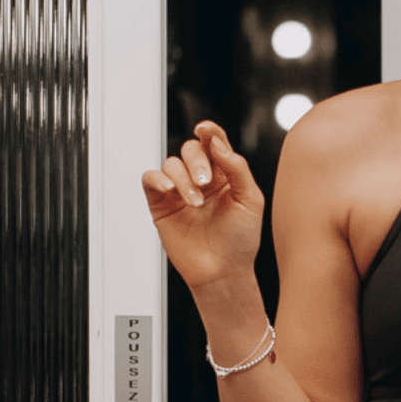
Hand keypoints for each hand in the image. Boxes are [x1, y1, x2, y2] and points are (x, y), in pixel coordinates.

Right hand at [139, 120, 265, 290]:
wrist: (222, 271)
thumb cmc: (240, 240)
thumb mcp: (250, 200)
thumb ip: (237, 168)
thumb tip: (217, 142)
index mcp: (224, 173)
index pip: (213, 142)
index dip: (208, 131)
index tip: (204, 130)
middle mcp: (201, 178)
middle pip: (190, 149)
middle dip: (196, 162)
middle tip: (205, 183)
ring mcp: (180, 190)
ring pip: (171, 164)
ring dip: (182, 179)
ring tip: (195, 203)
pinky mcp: (161, 204)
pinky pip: (150, 179)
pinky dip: (156, 178)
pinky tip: (169, 189)